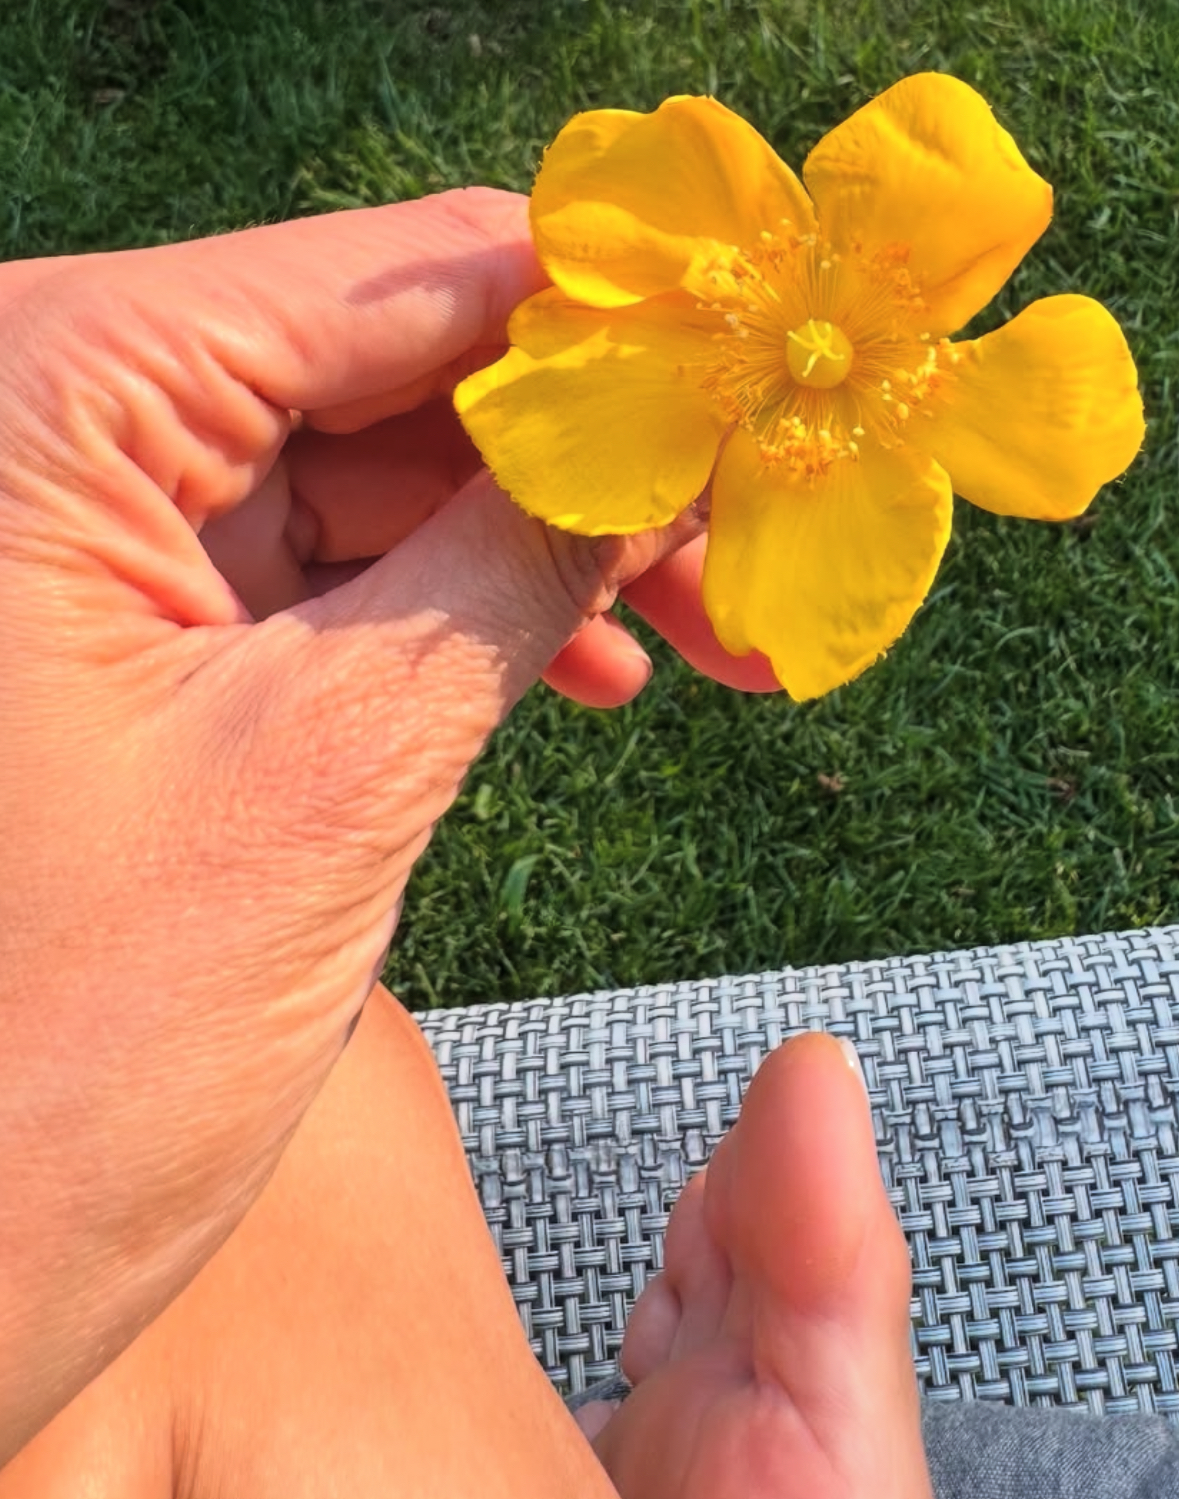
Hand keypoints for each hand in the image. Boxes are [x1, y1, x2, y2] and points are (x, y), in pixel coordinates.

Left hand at [0, 187, 775, 1461]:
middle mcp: (43, 426)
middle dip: (587, 459)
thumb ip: (511, 572)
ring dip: (543, 546)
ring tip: (705, 633)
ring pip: (370, 473)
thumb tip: (663, 446)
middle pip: (388, 369)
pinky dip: (454, 614)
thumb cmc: (43, 1064)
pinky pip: (323, 571)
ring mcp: (74, 532)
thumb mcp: (330, 777)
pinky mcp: (110, 631)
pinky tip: (580, 674)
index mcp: (49, 394)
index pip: (391, 276)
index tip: (754, 373)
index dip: (601, 323)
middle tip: (753, 542)